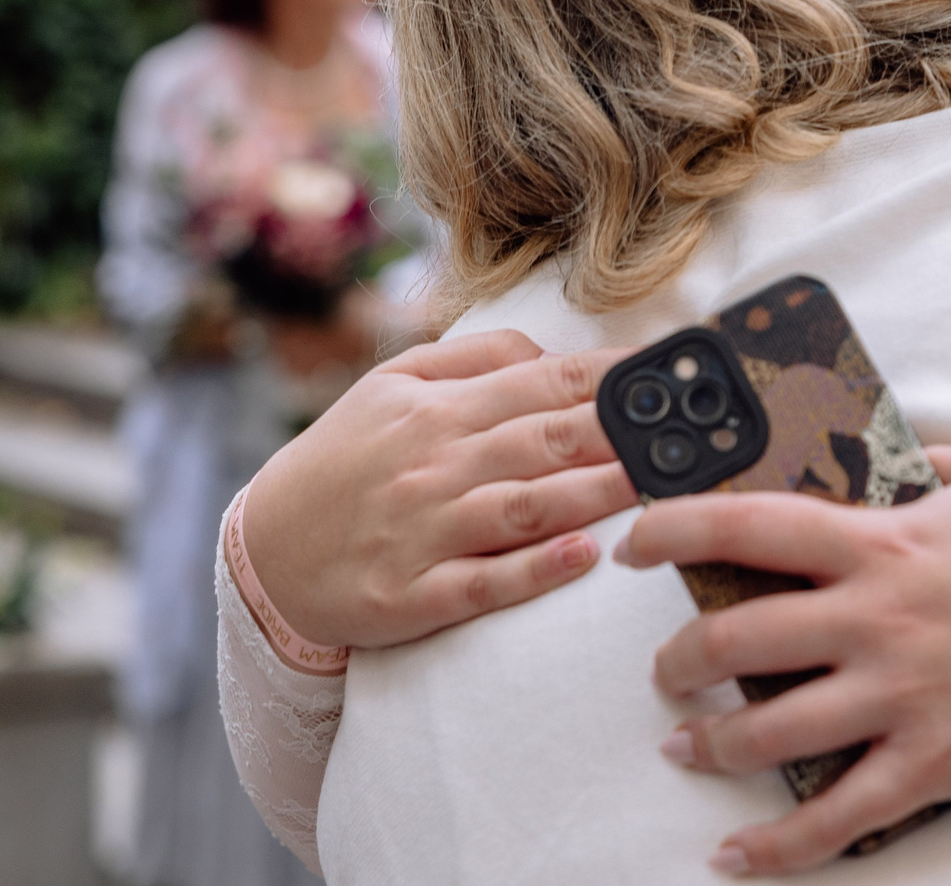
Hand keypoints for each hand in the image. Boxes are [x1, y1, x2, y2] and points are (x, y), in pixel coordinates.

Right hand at [243, 330, 640, 649]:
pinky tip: (585, 557)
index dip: (612, 376)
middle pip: (545, 441)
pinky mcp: (412, 597)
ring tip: (658, 484)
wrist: (263, 552)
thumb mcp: (391, 386)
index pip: (543, 382)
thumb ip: (474, 360)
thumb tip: (551, 353)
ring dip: (596, 494)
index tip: (670, 372)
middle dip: (621, 432)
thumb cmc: (345, 460)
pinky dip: (535, 571)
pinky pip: (484, 583)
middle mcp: (434, 465)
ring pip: (526, 508)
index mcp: (436, 409)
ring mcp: (424, 534)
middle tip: (687, 430)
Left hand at [622, 443, 950, 874]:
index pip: (751, 523)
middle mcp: (880, 619)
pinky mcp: (932, 764)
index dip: (673, 527)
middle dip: (678, 658)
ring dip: (707, 742)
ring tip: (684, 744)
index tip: (632, 540)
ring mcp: (903, 696)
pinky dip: (773, 845)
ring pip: (767, 729)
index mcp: (890, 540)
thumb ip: (928, 458)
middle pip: (737, 638)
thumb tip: (874, 447)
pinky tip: (734, 852)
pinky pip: (834, 816)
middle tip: (667, 667)